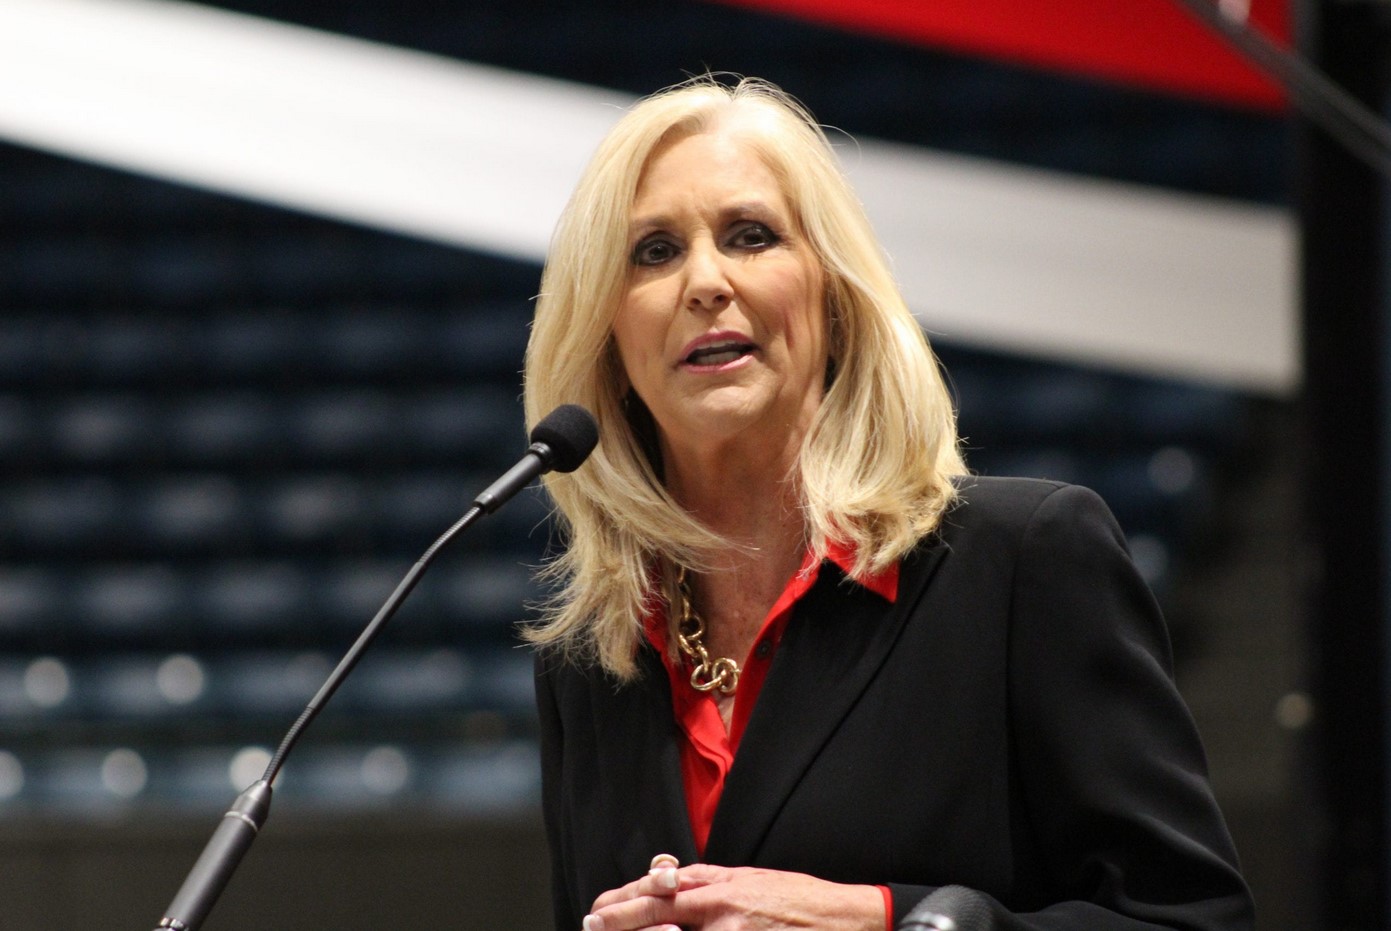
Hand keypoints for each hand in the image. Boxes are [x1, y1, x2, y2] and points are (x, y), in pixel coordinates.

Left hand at [583, 855, 884, 930]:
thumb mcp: (748, 880)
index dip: (626, 898)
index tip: (600, 906)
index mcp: (721, 883)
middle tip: (592, 921)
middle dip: (620, 919)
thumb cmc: (796, 900)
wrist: (843, 919)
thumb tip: (668, 877)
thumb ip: (708, 881)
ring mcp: (732, 930)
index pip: (661, 887)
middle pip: (658, 909)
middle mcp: (722, 904)